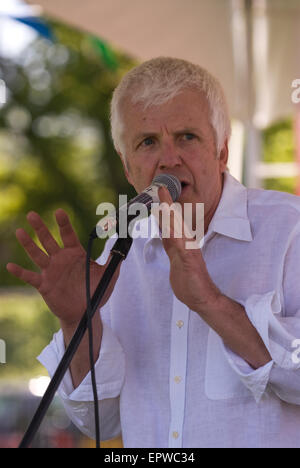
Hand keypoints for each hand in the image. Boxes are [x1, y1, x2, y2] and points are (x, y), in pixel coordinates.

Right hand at [6, 209, 119, 327]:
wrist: (85, 312)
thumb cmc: (95, 291)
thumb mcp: (108, 277)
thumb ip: (114, 263)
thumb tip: (122, 249)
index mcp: (75, 253)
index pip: (68, 235)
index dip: (63, 223)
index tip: (59, 212)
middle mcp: (61, 259)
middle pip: (49, 240)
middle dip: (41, 228)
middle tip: (32, 214)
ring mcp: (51, 271)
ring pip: (37, 255)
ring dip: (28, 244)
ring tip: (20, 231)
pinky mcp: (44, 285)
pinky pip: (30, 277)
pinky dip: (20, 272)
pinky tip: (10, 265)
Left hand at [155, 186, 220, 311]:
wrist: (203, 299)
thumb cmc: (190, 282)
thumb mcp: (178, 262)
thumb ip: (172, 248)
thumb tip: (167, 236)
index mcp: (181, 245)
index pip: (170, 224)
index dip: (163, 210)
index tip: (159, 194)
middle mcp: (186, 245)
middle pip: (174, 223)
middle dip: (166, 205)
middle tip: (160, 188)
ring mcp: (189, 253)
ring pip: (178, 231)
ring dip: (171, 215)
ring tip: (165, 201)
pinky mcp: (191, 262)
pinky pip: (183, 246)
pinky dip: (178, 236)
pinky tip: (173, 227)